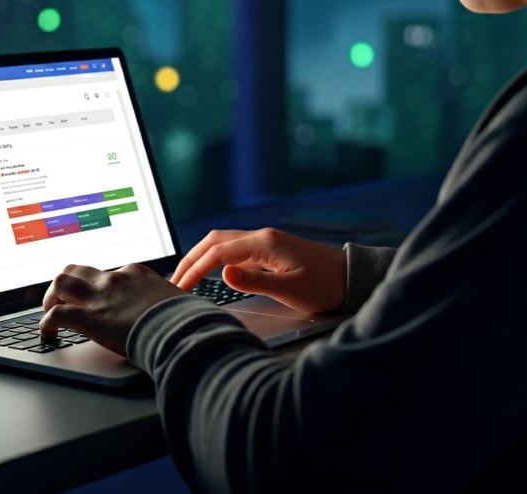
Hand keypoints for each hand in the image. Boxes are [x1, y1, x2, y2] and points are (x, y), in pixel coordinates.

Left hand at [40, 263, 184, 355]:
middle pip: (77, 269)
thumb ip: (169, 303)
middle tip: (64, 300)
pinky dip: (46, 324)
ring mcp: (101, 296)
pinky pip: (56, 315)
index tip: (98, 299)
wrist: (182, 328)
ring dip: (51, 297)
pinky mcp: (90, 318)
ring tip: (51, 313)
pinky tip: (48, 335)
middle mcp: (115, 279)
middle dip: (66, 284)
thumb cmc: (186, 317)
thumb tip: (181, 312)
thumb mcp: (178, 302)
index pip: (108, 273)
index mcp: (136, 273)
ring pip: (61, 282)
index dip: (98, 287)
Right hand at [170, 227, 346, 313]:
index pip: (218, 252)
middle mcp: (262, 236)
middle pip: (215, 240)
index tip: (180, 289)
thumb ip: (256, 282)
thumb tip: (222, 273)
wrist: (352, 278)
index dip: (195, 269)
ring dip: (201, 256)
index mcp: (265, 243)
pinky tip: (210, 271)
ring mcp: (265, 241)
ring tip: (185, 276)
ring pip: (223, 242)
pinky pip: (234, 249)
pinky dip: (215, 257)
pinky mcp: (269, 249)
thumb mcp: (292, 290)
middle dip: (191, 259)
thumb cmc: (326, 286)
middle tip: (174, 282)